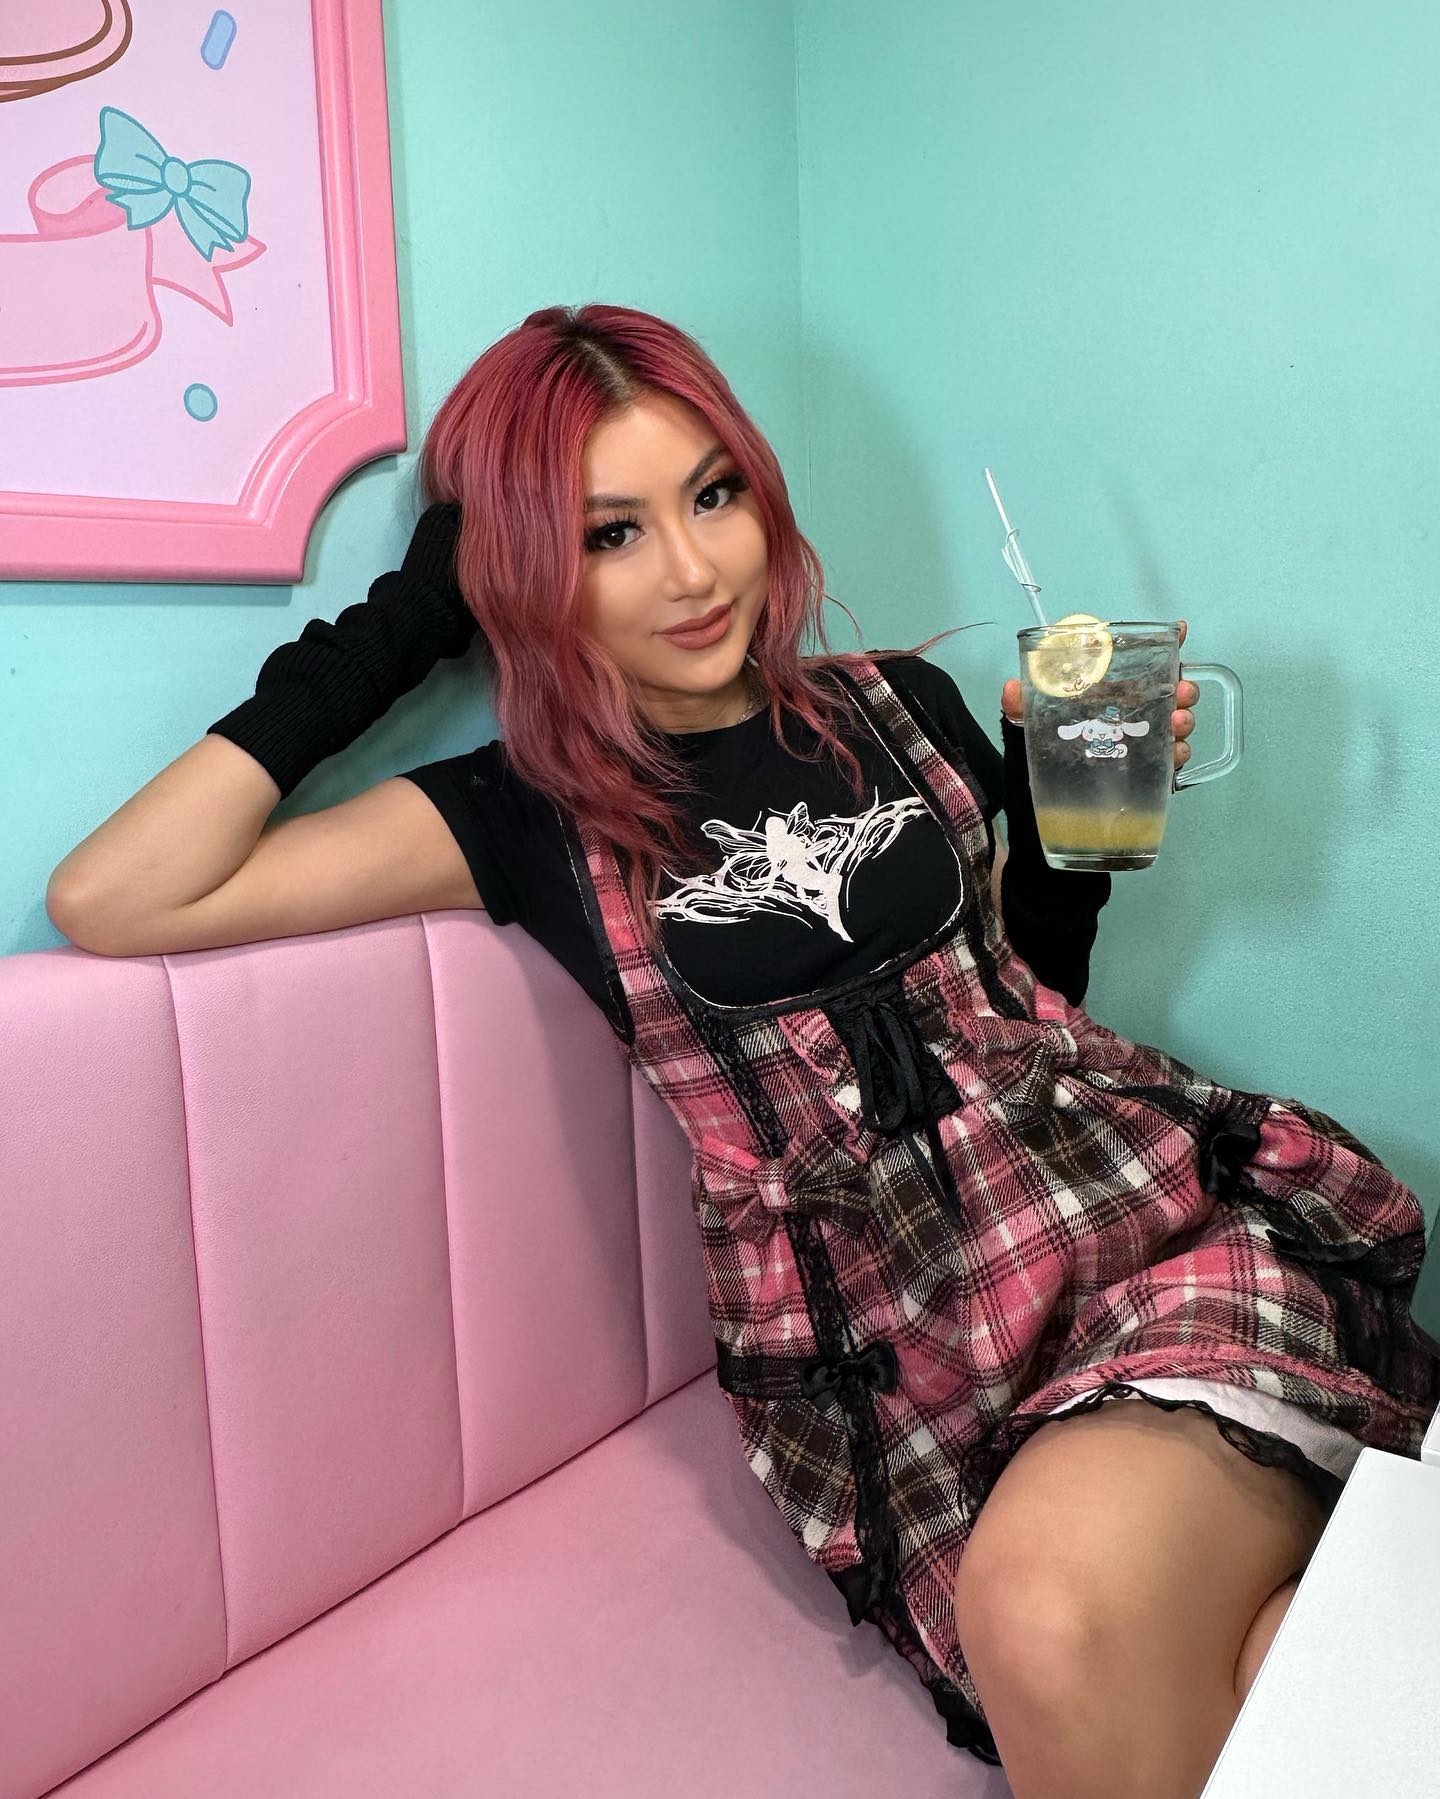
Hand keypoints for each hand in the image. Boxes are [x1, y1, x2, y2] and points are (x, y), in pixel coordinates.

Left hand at [1001, 619, 1199, 773]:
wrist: (1040, 794)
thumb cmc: (1039, 747)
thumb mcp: (1026, 722)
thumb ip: (1019, 705)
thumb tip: (1010, 688)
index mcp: (1108, 692)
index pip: (1141, 661)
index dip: (1165, 644)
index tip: (1180, 631)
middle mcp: (1130, 711)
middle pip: (1169, 691)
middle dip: (1182, 687)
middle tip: (1180, 692)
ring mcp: (1140, 739)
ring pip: (1175, 723)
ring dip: (1183, 719)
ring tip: (1177, 722)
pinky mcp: (1143, 768)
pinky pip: (1169, 758)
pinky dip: (1177, 753)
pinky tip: (1175, 752)